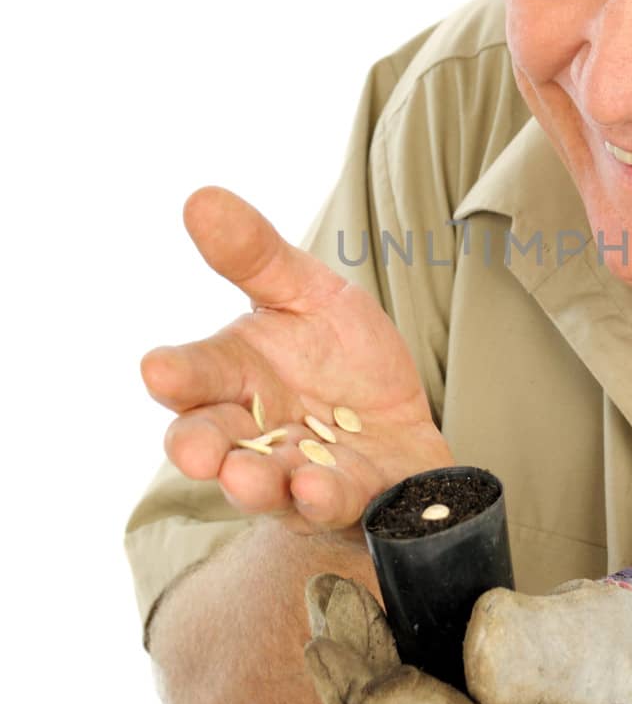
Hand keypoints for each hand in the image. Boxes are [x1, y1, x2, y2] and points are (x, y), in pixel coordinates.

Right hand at [140, 186, 452, 535]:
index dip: (176, 375)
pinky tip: (315, 489)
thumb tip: (200, 197)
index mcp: (234, 374)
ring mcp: (293, 473)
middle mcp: (252, 431)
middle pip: (208, 441)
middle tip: (194, 449)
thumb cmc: (339, 356)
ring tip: (244, 478)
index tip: (159, 369)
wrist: (399, 422)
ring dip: (251, 484)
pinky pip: (328, 506)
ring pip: (260, 485)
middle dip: (198, 447)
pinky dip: (320, 499)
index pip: (193, 375)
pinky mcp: (344, 500)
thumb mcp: (308, 292)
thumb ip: (256, 256)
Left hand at [303, 561, 631, 703]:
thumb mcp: (615, 637)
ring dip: (352, 683)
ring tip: (329, 607)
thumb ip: (548, 647)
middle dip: (352, 683)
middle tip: (326, 599)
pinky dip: (374, 687)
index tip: (349, 621)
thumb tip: (473, 650)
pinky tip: (356, 637)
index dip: (383, 691)